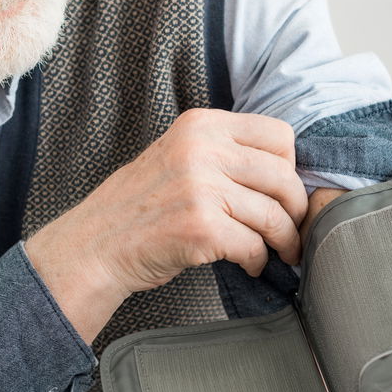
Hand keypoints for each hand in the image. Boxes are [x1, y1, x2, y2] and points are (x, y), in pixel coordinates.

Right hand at [25, 109, 307, 339]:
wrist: (95, 245)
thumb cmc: (141, 208)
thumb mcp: (179, 157)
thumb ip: (223, 153)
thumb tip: (286, 171)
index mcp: (201, 125)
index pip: (279, 135)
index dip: (290, 167)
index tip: (282, 192)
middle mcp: (202, 149)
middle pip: (284, 176)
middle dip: (295, 209)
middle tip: (293, 229)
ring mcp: (201, 187)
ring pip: (274, 214)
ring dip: (283, 240)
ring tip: (281, 252)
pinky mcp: (201, 226)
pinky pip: (254, 246)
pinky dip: (258, 261)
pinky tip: (249, 265)